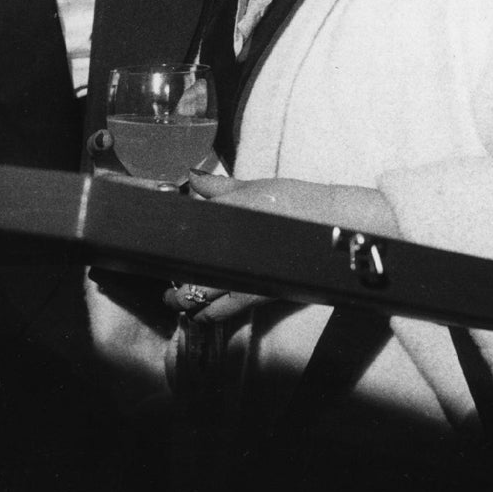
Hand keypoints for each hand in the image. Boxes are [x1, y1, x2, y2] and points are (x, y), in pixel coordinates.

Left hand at [175, 171, 400, 324]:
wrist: (337, 227)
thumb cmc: (297, 202)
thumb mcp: (257, 187)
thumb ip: (219, 186)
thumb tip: (191, 178)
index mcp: (228, 216)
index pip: (185, 232)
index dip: (165, 245)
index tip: (156, 248)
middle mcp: (232, 251)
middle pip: (187, 273)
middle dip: (171, 280)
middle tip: (163, 282)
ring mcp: (245, 276)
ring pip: (201, 299)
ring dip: (186, 301)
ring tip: (176, 299)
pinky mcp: (260, 295)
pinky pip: (225, 311)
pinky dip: (209, 313)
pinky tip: (202, 311)